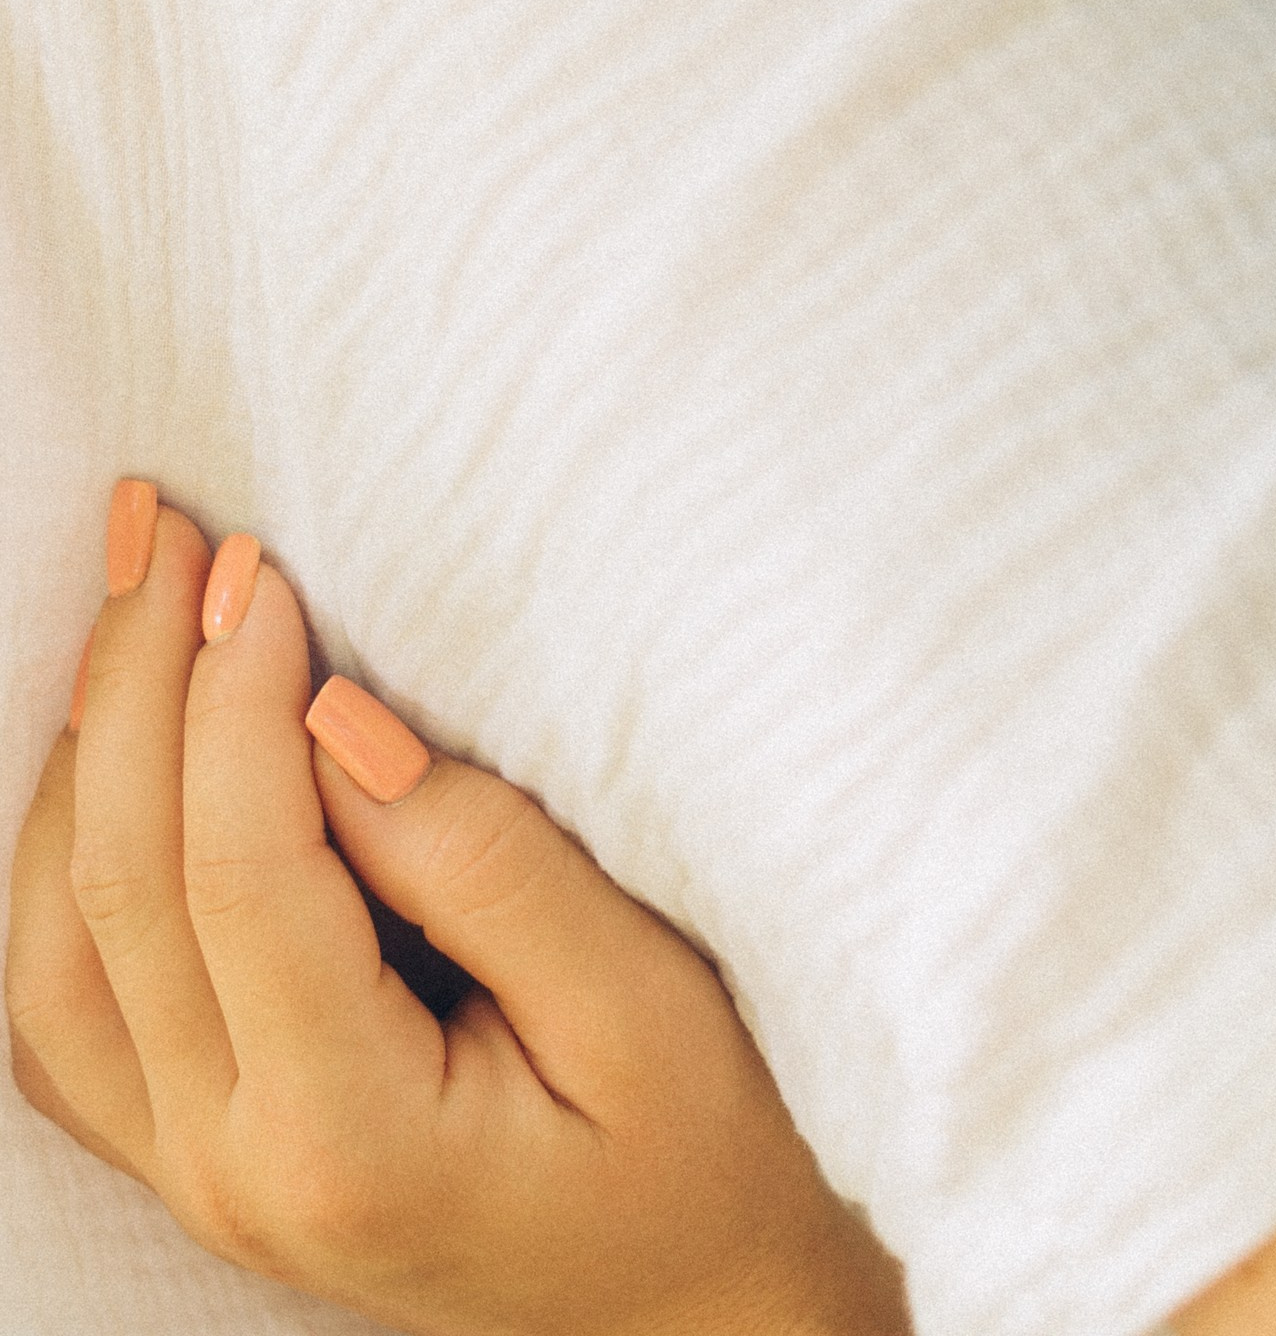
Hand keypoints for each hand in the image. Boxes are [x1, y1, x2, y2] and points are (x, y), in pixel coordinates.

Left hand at [8, 491, 906, 1335]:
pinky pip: (63, 1007)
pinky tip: (106, 749)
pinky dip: (60, 862)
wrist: (694, 1310)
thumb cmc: (707, 1147)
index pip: (242, 879)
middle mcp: (236, 1173)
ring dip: (80, 758)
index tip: (263, 559)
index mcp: (350, 1142)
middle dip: (136, 684)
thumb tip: (338, 715)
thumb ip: (491, 863)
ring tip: (127, 596)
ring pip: (53, 952)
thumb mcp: (646, 1005)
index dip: (235, 699)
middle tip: (170, 523)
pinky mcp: (192, 1157)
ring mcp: (195, 1179)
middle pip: (122, 894)